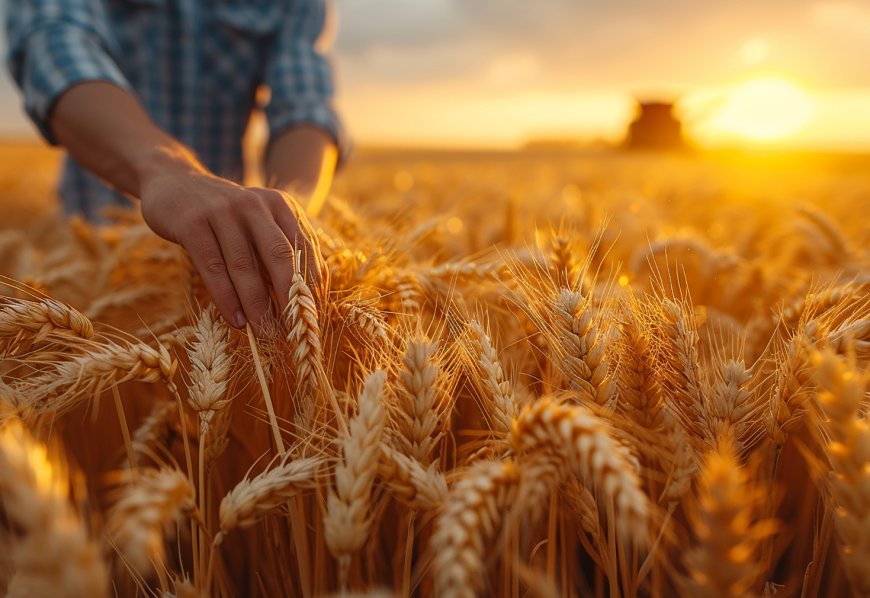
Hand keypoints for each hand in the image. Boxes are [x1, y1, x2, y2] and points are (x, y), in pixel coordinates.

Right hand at [139, 169, 327, 331]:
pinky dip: (226, 298)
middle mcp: (254, 204)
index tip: (312, 314)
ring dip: (256, 305)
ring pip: (244, 266)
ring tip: (264, 332)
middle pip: (279, 256)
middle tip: (293, 330)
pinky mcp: (192, 223)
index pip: (303, 248)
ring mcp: (222, 211)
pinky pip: (213, 268)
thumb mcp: (256, 223)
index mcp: (278, 204)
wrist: (173, 181)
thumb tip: (304, 296)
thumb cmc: (224, 216)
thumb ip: (278, 250)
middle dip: (288, 297)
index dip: (311, 283)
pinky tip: (235, 320)